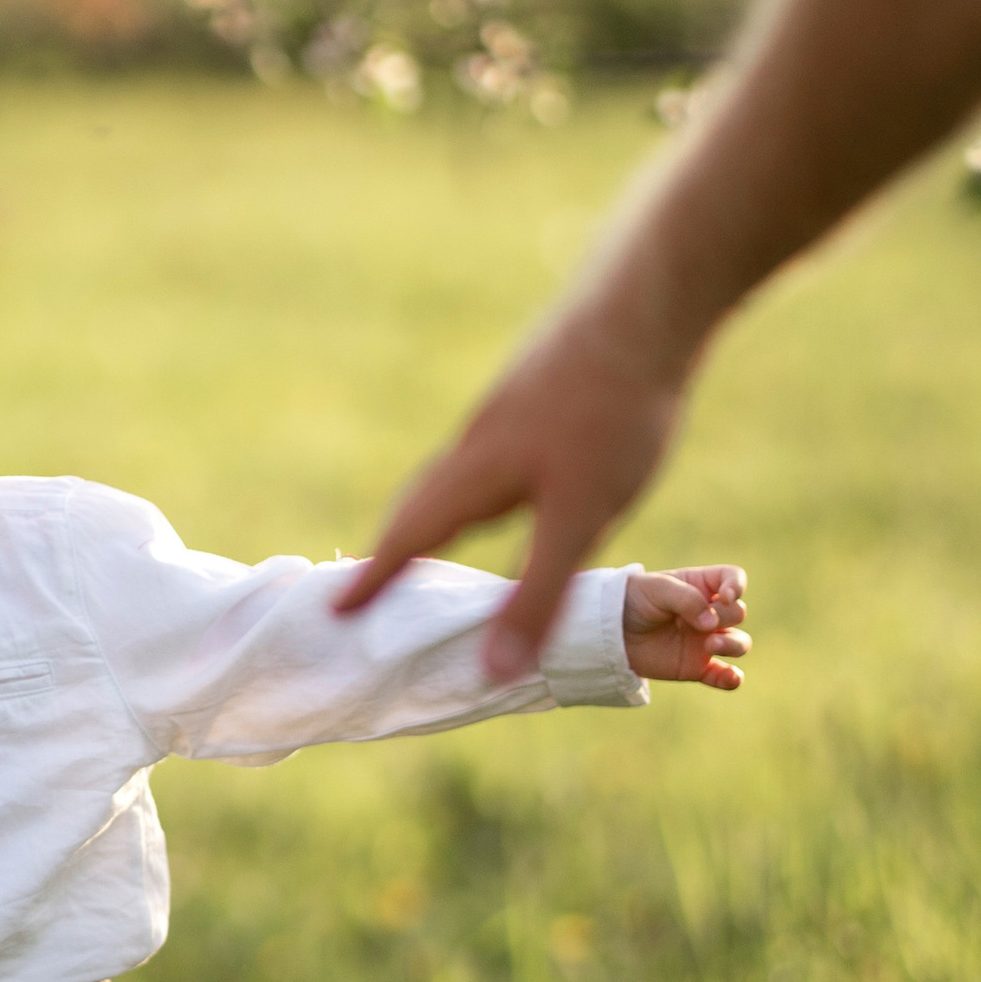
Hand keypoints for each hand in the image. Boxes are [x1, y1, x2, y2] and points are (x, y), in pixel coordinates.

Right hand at [341, 288, 693, 680]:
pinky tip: (501, 490)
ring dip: (428, 519)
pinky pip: (482, 461)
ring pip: (452, 480)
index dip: (374, 580)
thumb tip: (491, 671)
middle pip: (419, 504)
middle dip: (391, 551)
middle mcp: (476, 443)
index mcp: (474, 475)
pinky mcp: (535, 397)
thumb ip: (538, 596)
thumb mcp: (579, 518)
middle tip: (365, 588)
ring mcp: (504, 416)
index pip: (408, 538)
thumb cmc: (612, 414)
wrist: (647, 309)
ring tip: (423, 550)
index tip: (333, 611)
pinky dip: (468, 494)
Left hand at [624, 564, 748, 690]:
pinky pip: (723, 676)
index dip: (736, 585)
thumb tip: (712, 625)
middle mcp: (709, 613)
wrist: (610, 632)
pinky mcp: (697, 667)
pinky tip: (732, 678)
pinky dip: (732, 679)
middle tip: (701, 624)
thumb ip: (688, 600)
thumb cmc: (633, 601)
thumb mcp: (658, 589)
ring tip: (710, 646)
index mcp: (701, 586)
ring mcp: (705, 640)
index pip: (733, 579)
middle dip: (727, 616)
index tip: (726, 596)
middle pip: (738, 612)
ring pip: (739, 643)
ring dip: (734, 644)